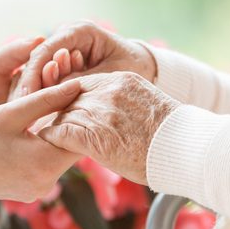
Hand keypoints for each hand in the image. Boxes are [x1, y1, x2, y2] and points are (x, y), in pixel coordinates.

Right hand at [0, 80, 83, 201]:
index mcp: (45, 165)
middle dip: (69, 119)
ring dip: (55, 130)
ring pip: (57, 154)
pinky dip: (42, 144)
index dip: (81, 109)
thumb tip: (78, 85)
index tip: (79, 87)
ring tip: (50, 104)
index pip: (81, 134)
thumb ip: (48, 98)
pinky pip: (43, 163)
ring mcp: (35, 190)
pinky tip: (33, 125)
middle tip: (67, 91)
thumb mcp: (10, 112)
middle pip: (71, 146)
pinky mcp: (24, 191)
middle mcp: (45, 184)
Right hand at [11, 21, 157, 99]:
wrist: (143, 65)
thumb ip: (81, 79)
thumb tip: (54, 91)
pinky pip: (47, 76)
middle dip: (29, 83)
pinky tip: (32, 110)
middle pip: (39, 58)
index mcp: (80, 31)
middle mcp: (67, 35)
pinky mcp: (62, 62)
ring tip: (23, 110)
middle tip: (18, 106)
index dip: (35, 73)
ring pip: (40, 68)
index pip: (49, 50)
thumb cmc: (132, 66)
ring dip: (32, 89)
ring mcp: (63, 46)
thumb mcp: (109, 74)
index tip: (27, 96)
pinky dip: (41, 91)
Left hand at [37, 72, 178, 183]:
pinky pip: (60, 131)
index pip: (83, 83)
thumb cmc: (171, 133)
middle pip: (69, 97)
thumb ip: (124, 100)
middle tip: (47, 121)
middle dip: (59, 110)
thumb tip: (113, 112)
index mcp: (121, 79)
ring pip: (63, 113)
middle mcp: (108, 91)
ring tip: (44, 134)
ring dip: (54, 124)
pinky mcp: (94, 135)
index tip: (65, 108)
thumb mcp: (147, 103)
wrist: (185, 149)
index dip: (71, 97)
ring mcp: (100, 112)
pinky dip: (51, 136)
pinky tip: (47, 140)